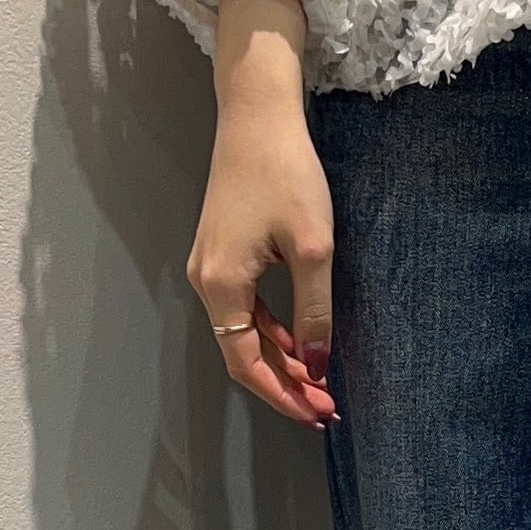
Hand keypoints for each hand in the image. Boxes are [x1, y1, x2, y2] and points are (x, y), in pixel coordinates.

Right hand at [189, 0, 337, 428]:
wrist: (256, 116)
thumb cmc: (286, 175)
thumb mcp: (313, 247)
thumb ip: (314, 312)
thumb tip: (316, 367)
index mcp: (222, 287)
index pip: (247, 364)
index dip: (283, 395)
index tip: (318, 413)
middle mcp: (205, 282)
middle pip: (241, 354)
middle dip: (283, 384)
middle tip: (324, 405)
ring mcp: (209, 266)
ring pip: (241, 333)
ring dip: (279, 359)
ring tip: (317, 381)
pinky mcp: (220, 251)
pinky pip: (242, 308)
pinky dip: (269, 331)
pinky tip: (299, 340)